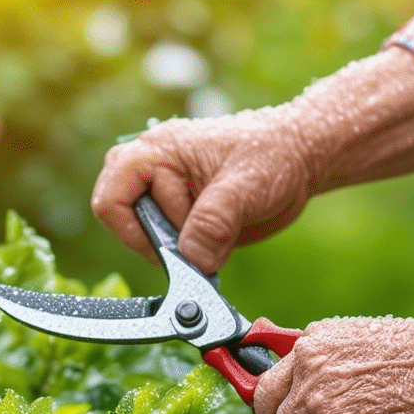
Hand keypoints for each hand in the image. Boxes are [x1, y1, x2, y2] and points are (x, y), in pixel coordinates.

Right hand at [91, 106, 315, 273]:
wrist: (301, 158)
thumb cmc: (273, 155)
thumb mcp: (245, 187)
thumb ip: (214, 222)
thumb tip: (192, 260)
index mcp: (157, 152)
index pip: (112, 200)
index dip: (132, 232)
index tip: (168, 250)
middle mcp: (153, 171)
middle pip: (123, 220)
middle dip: (159, 241)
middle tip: (198, 242)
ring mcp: (166, 195)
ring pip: (148, 237)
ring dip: (178, 250)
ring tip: (218, 236)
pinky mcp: (182, 216)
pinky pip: (170, 245)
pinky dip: (191, 255)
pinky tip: (219, 243)